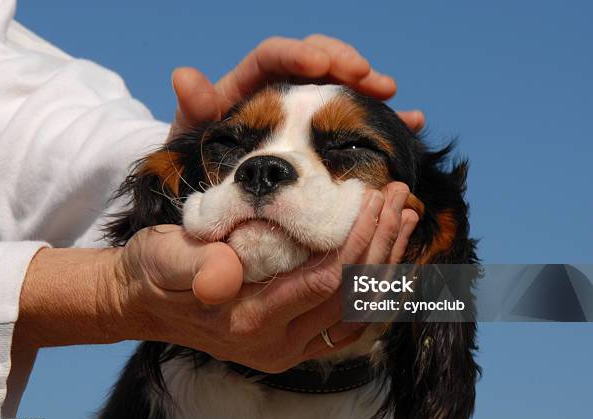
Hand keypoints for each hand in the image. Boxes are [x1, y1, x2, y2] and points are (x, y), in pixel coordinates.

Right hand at [110, 182, 417, 372]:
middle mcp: (277, 343)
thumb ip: (192, 264)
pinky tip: (388, 256)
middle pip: (352, 297)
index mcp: (249, 321)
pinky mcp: (294, 339)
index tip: (377, 196)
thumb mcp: (162, 258)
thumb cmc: (154, 272)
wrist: (144, 302)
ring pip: (358, 311)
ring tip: (406, 219)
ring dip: (388, 264)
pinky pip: (348, 321)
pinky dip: (374, 288)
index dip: (359, 239)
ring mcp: (289, 346)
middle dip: (384, 243)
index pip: (326, 281)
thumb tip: (227, 270)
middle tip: (402, 198)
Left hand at [168, 35, 424, 138]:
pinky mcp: (322, 135)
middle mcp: (282, 90)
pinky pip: (355, 121)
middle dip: (345, 64)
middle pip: (318, 62)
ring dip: (370, 88)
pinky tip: (410, 122)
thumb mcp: (193, 134)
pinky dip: (381, 119)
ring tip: (392, 96)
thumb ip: (196, 108)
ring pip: (341, 87)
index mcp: (250, 82)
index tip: (320, 64)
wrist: (211, 187)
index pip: (274, 55)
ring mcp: (305, 111)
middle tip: (370, 78)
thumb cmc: (198, 157)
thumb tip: (184, 76)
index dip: (298, 54)